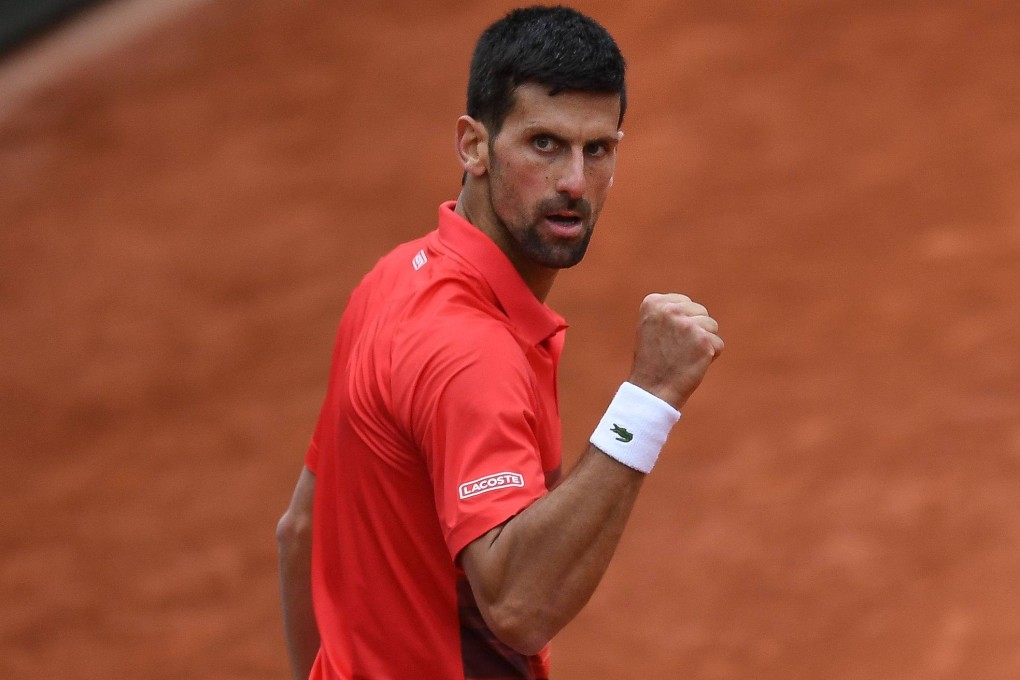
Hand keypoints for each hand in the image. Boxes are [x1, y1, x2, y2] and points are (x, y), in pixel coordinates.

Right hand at [627, 293, 723, 409]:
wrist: (652, 390)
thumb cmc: (652, 361)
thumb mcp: (651, 326)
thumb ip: (668, 311)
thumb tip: (692, 307)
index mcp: (653, 302)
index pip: (685, 303)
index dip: (680, 323)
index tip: (666, 339)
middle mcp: (670, 309)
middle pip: (700, 312)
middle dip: (694, 330)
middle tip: (676, 349)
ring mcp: (687, 325)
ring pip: (711, 326)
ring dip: (703, 342)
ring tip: (683, 357)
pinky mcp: (703, 340)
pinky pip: (718, 344)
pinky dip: (710, 356)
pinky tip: (692, 364)